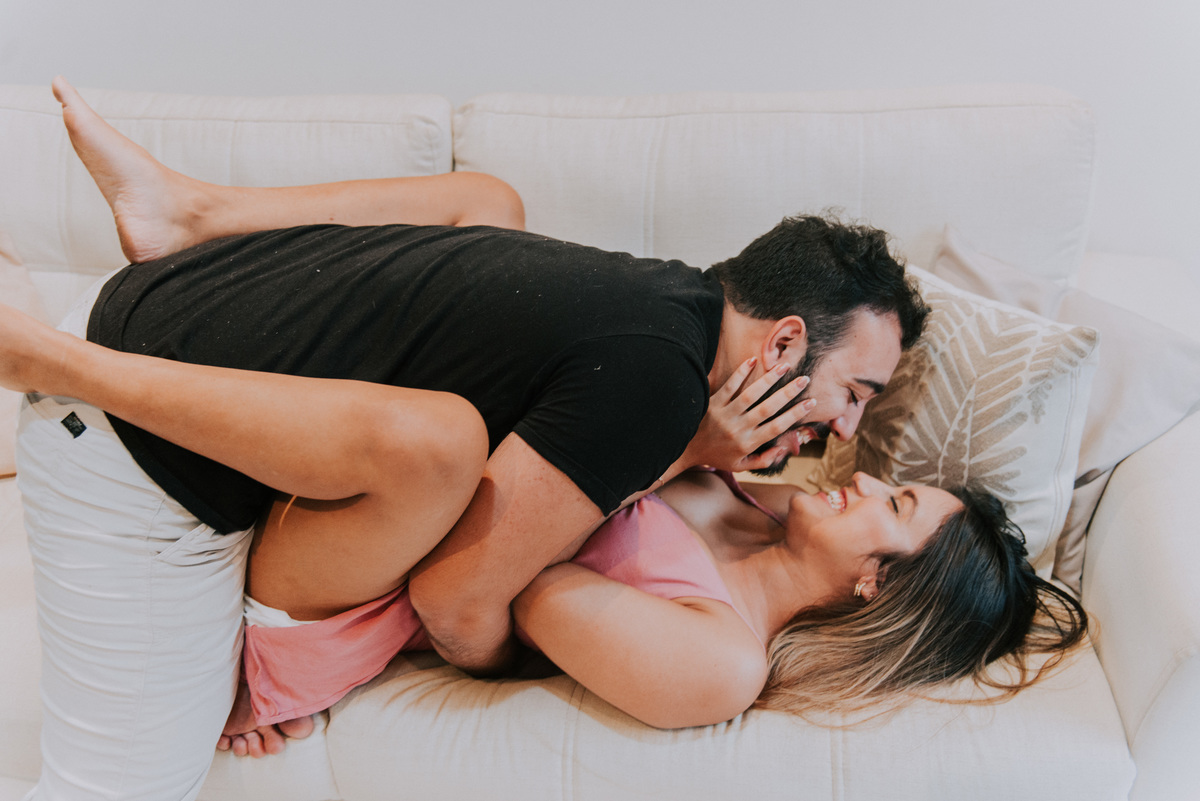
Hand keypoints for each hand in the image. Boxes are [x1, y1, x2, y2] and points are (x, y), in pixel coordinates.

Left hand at [680, 358, 815, 472]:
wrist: (685, 450)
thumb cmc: (716, 457)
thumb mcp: (741, 466)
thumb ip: (764, 460)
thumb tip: (784, 449)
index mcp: (748, 443)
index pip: (777, 428)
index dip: (795, 415)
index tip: (810, 403)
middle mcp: (739, 428)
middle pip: (768, 408)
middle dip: (788, 393)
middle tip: (804, 380)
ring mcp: (725, 414)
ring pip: (750, 395)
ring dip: (768, 379)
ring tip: (784, 366)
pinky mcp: (713, 403)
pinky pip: (728, 386)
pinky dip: (740, 373)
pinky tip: (753, 360)